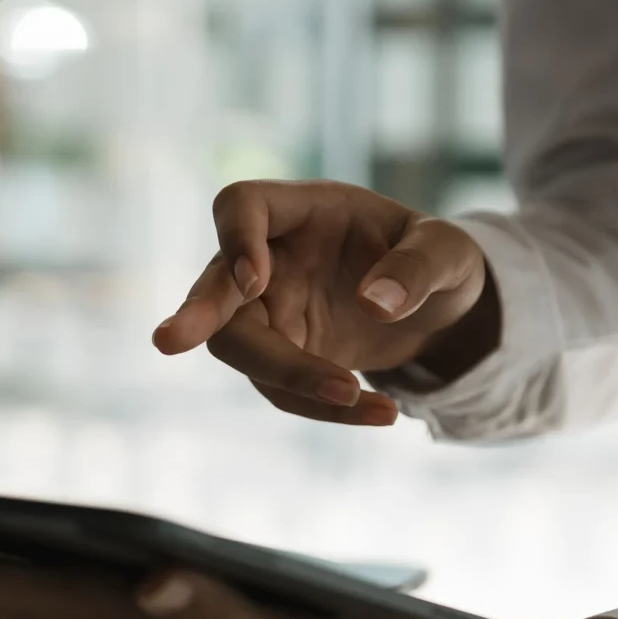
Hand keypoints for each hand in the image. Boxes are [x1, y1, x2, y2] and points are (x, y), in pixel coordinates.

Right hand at [153, 180, 501, 425]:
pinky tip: (380, 412)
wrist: (435, 307)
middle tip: (168, 342)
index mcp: (300, 210)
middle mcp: (270, 259)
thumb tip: (377, 306)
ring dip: (291, 380)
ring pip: (243, 350)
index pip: (241, 206)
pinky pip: (282, 388)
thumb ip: (418, 267)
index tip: (255, 279)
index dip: (236, 239)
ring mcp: (268, 311)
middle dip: (197, 316)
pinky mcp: (282, 356)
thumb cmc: (434, 258)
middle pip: (217, 288)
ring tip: (362, 400)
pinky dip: (325, 408)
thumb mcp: (449, 251)